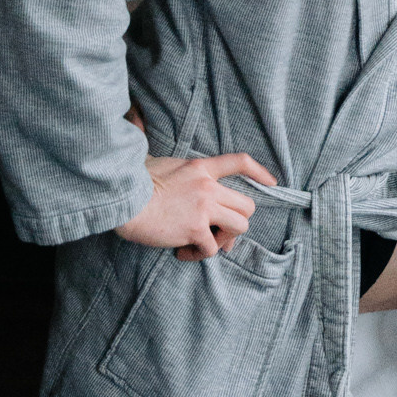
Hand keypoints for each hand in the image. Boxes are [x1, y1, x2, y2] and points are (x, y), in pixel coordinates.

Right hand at [117, 151, 278, 258]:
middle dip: (237, 222)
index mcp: (201, 167)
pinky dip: (199, 255)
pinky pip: (211, 249)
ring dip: (224, 240)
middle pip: (247, 205)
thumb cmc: (135, 182)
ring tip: (203, 244)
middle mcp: (208, 187)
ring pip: (239, 227)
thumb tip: (156, 140)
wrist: (123, 199)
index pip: (240, 162)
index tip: (273, 182)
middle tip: (218, 233)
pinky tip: (182, 253)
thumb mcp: (162, 163)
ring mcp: (204, 208)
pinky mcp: (194, 229)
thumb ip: (176, 166)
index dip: (260, 172)